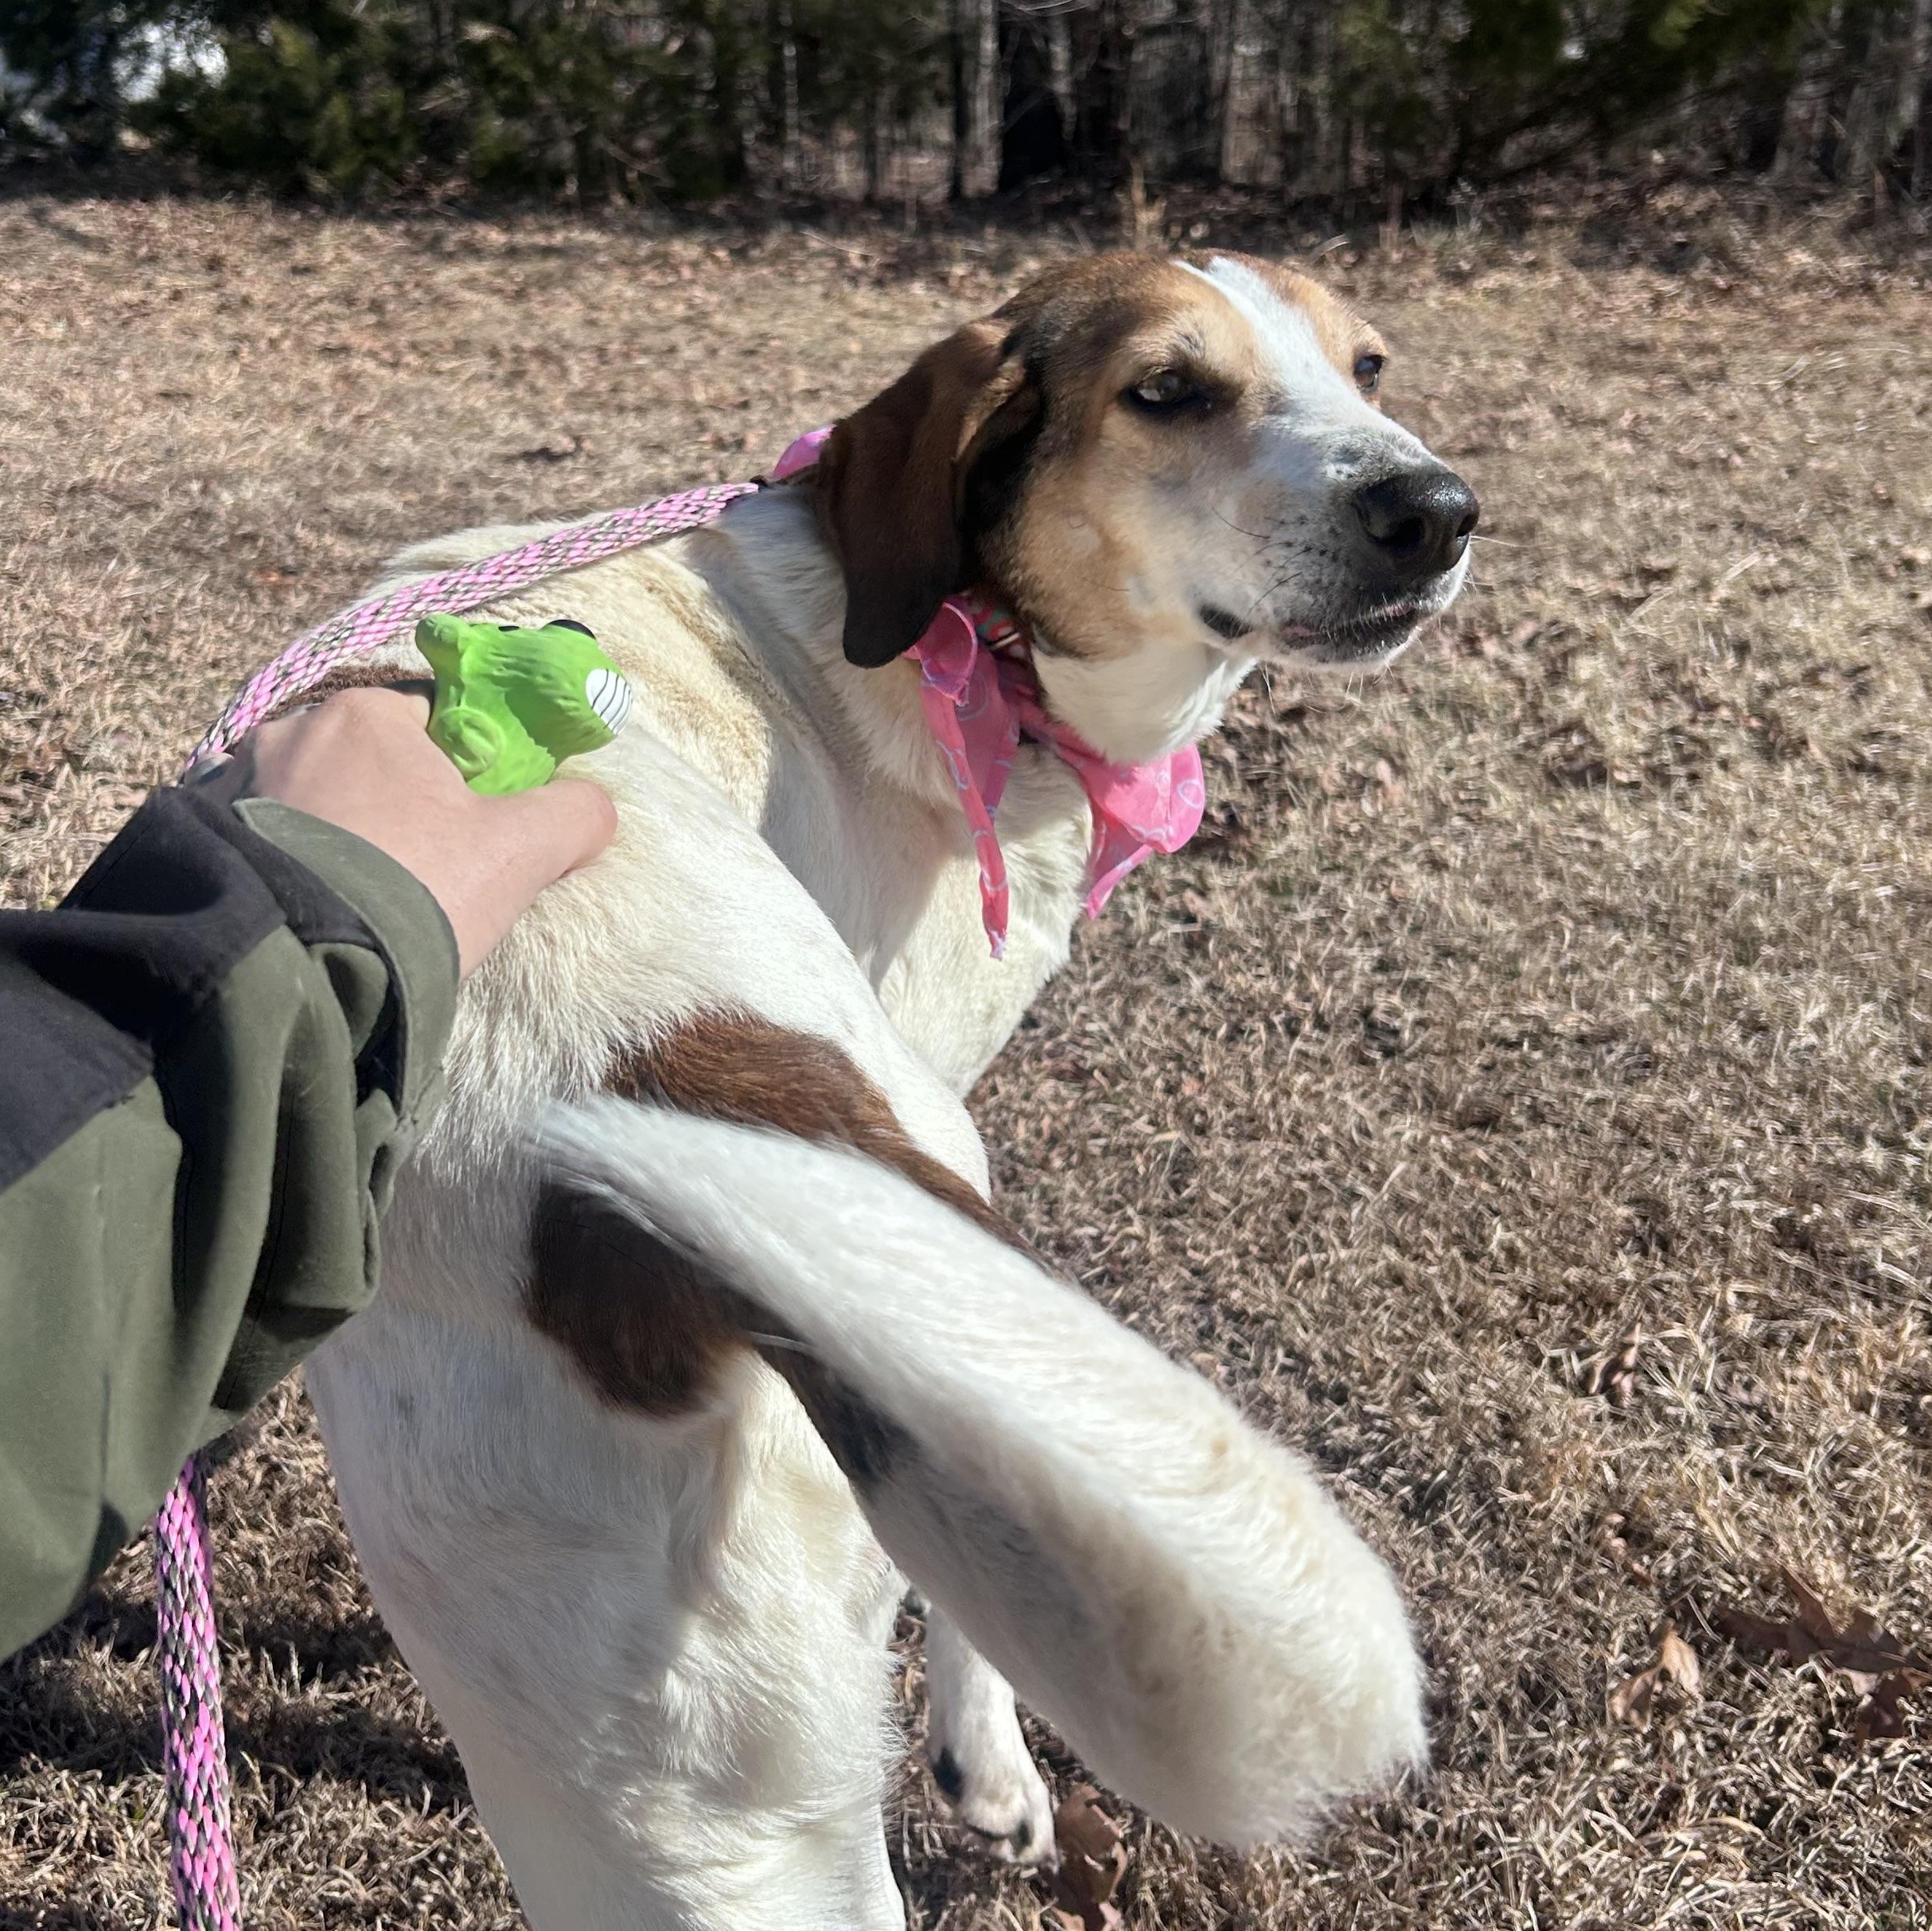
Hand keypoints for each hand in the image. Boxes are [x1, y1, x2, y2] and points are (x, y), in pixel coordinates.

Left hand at [197, 686, 617, 975]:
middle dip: (396, 809)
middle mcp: (289, 731)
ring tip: (364, 900)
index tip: (474, 827)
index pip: (433, 722)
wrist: (297, 969)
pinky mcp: (200, 838)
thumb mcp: (519, 852)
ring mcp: (233, 784)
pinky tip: (315, 910)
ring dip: (338, 837)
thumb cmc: (416, 888)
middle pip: (368, 762)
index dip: (465, 772)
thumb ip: (572, 815)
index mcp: (366, 715)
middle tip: (424, 874)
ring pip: (312, 802)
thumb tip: (594, 807)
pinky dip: (289, 865)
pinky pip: (261, 840)